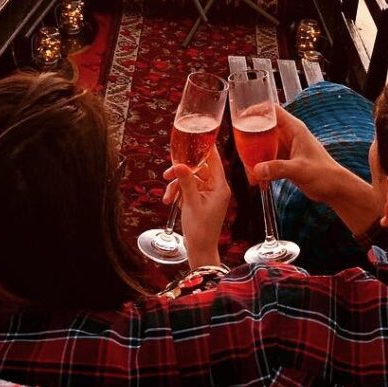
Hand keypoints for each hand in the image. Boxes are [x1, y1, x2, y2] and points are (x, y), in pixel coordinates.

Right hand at [163, 147, 229, 268]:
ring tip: (167, 197)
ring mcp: (208, 194)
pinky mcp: (201, 200)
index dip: (205, 148)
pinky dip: (178, 193)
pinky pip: (188, 189)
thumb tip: (179, 163)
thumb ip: (186, 181)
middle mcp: (216, 187)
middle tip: (167, 174)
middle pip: (198, 169)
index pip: (214, 160)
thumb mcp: (191, 203)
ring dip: (177, 186)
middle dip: (181, 172)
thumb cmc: (200, 229)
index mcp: (220, 186)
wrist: (200, 250)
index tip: (195, 136)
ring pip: (190, 179)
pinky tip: (170, 202)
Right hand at [253, 107, 382, 236]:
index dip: (256, 110)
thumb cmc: (324, 174)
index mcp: (294, 129)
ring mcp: (285, 148)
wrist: (334, 189)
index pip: (272, 110)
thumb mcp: (300, 170)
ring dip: (253, 156)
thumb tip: (257, 169)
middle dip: (249, 138)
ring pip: (262, 145)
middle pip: (263, 128)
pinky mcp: (284, 160)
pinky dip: (260, 167)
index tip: (242, 117)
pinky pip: (266, 159)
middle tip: (240, 149)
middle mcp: (288, 135)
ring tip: (249, 171)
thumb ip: (279, 168)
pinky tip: (256, 180)